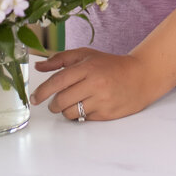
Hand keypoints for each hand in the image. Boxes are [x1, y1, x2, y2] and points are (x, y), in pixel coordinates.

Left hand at [31, 48, 155, 121]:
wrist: (140, 76)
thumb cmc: (109, 65)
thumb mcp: (86, 55)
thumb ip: (60, 59)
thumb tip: (38, 66)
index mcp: (87, 67)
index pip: (57, 81)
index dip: (42, 91)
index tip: (34, 98)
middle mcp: (94, 83)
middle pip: (61, 101)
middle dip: (54, 104)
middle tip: (55, 102)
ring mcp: (102, 100)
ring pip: (71, 113)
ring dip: (66, 111)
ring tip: (73, 103)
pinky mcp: (107, 114)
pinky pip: (84, 119)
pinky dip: (82, 115)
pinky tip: (89, 106)